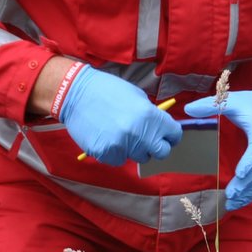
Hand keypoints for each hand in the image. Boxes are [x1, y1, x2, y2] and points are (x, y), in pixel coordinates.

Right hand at [60, 65, 181, 164]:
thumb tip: (161, 130)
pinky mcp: (106, 153)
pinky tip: (107, 138)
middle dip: (156, 147)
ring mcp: (122, 145)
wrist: (76, 94)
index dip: (170, 135)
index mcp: (150, 116)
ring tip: (121, 133)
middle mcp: (139, 133)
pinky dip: (115, 152)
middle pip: (161, 152)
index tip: (165, 136)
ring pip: (139, 157)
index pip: (175, 134)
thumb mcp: (137, 97)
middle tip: (145, 140)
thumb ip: (151, 115)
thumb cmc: (108, 91)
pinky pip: (119, 160)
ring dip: (134, 149)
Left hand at [184, 89, 251, 211]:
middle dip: (247, 184)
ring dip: (250, 192)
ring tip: (232, 203)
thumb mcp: (232, 100)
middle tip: (230, 195)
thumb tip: (188, 109)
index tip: (240, 174)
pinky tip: (241, 201)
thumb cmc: (251, 105)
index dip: (251, 161)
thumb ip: (210, 105)